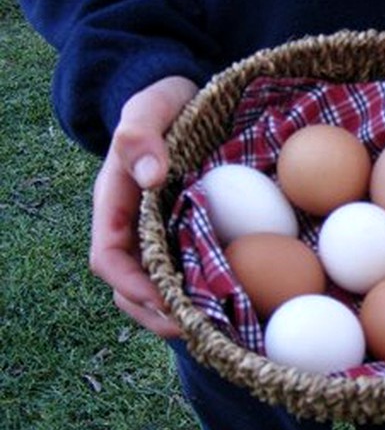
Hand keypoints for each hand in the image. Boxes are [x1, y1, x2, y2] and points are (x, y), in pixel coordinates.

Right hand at [89, 76, 198, 336]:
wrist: (183, 99)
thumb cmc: (164, 103)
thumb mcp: (149, 107)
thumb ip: (140, 135)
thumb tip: (151, 177)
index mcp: (116, 203)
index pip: (109, 258)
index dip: (132, 288)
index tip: (168, 304)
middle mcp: (134, 225)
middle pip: (132, 285)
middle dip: (158, 313)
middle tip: (198, 330)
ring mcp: (159, 230)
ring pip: (158, 284)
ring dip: (180, 310)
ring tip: (216, 327)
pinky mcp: (185, 229)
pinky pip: (186, 267)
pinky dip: (201, 288)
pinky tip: (229, 297)